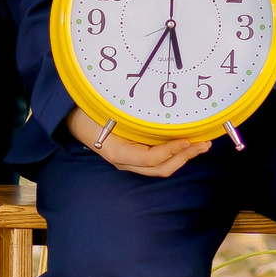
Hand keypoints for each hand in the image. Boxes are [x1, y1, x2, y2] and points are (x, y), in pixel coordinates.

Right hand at [66, 108, 212, 177]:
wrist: (72, 117)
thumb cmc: (87, 112)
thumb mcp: (104, 111)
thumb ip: (127, 115)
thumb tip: (154, 107)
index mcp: (117, 153)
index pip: (150, 159)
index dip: (170, 151)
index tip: (187, 140)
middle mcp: (124, 161)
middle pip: (160, 168)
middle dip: (184, 157)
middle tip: (203, 144)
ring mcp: (129, 161)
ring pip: (161, 167)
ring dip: (182, 157)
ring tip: (200, 145)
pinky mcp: (134, 155)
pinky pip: (157, 160)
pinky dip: (173, 153)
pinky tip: (184, 144)